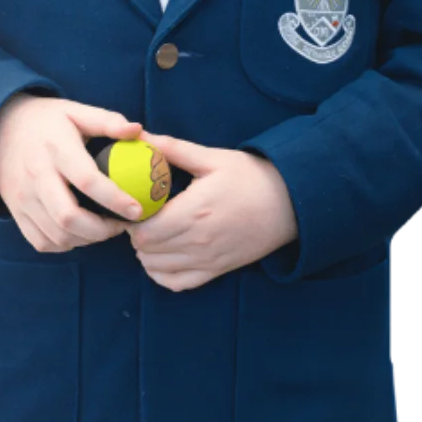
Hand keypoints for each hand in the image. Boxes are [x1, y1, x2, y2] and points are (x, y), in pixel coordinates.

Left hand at [126, 132, 298, 291]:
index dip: (132, 216)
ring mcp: (207, 260)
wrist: (290, 203)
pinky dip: (162, 273)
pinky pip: (176, 284)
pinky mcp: (216, 270)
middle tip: (142, 213)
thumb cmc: (251, 177)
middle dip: (136, 232)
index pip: (144, 229)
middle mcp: (198, 241)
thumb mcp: (213, 158)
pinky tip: (164, 254)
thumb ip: (174, 149)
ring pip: (156, 269)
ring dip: (147, 252)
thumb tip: (141, 137)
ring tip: (154, 230)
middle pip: (145, 250)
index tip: (134, 202)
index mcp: (194, 211)